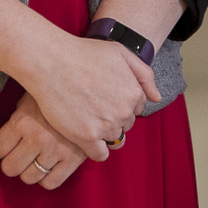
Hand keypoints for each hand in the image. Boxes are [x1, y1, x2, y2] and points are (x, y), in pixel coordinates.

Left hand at [0, 92, 86, 188]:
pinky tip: (48, 166)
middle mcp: (36, 138)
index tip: (3, 147)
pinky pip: (51, 183)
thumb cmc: (54, 94)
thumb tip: (6, 134)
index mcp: (22, 120)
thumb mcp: (30, 98)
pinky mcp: (73, 160)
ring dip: (28, 171)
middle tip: (17, 156)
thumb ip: (17, 116)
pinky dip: (46, 179)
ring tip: (34, 160)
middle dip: (11, 163)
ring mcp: (55, 151)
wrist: (90, 92)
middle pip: (10, 168)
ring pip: (29, 178)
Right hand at [21, 33, 158, 161]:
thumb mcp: (120, 53)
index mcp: (133, 92)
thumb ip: (143, 74)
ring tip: (88, 118)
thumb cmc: (83, 54)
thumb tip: (156, 97)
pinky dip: (96, 149)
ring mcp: (106, 126)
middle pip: (126, 124)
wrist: (51, 62)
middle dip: (114, 116)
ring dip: (105, 132)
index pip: (136, 108)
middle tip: (94, 104)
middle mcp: (123, 111)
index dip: (121, 101)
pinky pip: (100, 154)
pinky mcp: (86, 138)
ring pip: (114, 139)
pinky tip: (86, 136)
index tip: (106, 96)